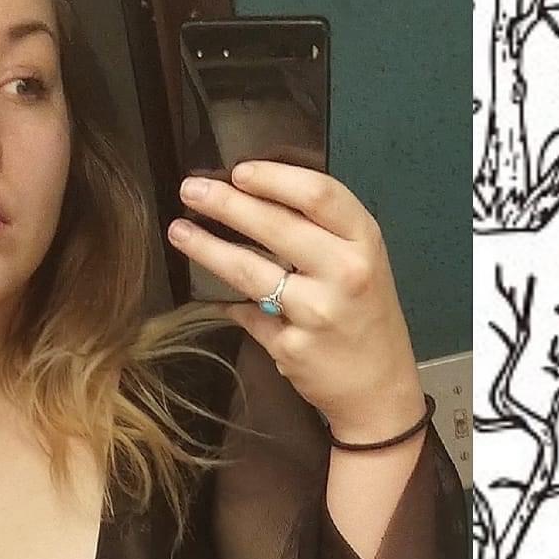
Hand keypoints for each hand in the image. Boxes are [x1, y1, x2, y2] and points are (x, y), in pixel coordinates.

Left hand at [169, 162, 424, 440]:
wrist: (379, 388)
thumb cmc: (365, 316)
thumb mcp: (362, 264)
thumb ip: (321, 233)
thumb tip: (255, 200)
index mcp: (365, 242)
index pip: (318, 194)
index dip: (273, 177)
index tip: (238, 171)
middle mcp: (345, 273)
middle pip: (276, 226)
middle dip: (226, 203)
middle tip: (190, 190)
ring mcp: (317, 312)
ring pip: (250, 270)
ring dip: (207, 247)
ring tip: (178, 231)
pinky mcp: (291, 347)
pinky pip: (248, 315)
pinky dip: (227, 304)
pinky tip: (212, 297)